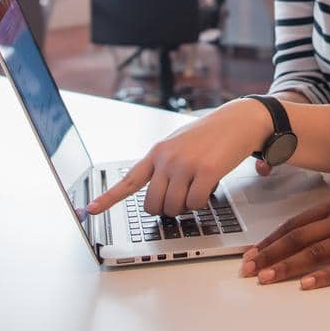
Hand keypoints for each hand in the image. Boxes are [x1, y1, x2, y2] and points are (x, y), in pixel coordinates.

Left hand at [86, 98, 271, 216]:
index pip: (129, 180)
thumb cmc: (209, 135)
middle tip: (180, 198)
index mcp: (157, 152)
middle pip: (153, 205)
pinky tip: (208, 187)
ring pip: (174, 208)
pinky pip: (195, 204)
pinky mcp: (207, 172)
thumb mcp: (178, 144)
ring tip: (196, 188)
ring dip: (185, 206)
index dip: (108, 198)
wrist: (238, 120)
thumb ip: (163, 165)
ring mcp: (186, 165)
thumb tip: (157, 195)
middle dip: (166, 208)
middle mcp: (167, 159)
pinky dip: (201, 203)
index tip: (91, 210)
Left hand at [240, 189, 329, 289]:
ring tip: (267, 279)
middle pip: (298, 239)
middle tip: (249, 270)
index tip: (251, 254)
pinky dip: (324, 276)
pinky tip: (308, 285)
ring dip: (288, 266)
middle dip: (270, 255)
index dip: (271, 240)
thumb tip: (301, 233)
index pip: (294, 224)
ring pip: (315, 252)